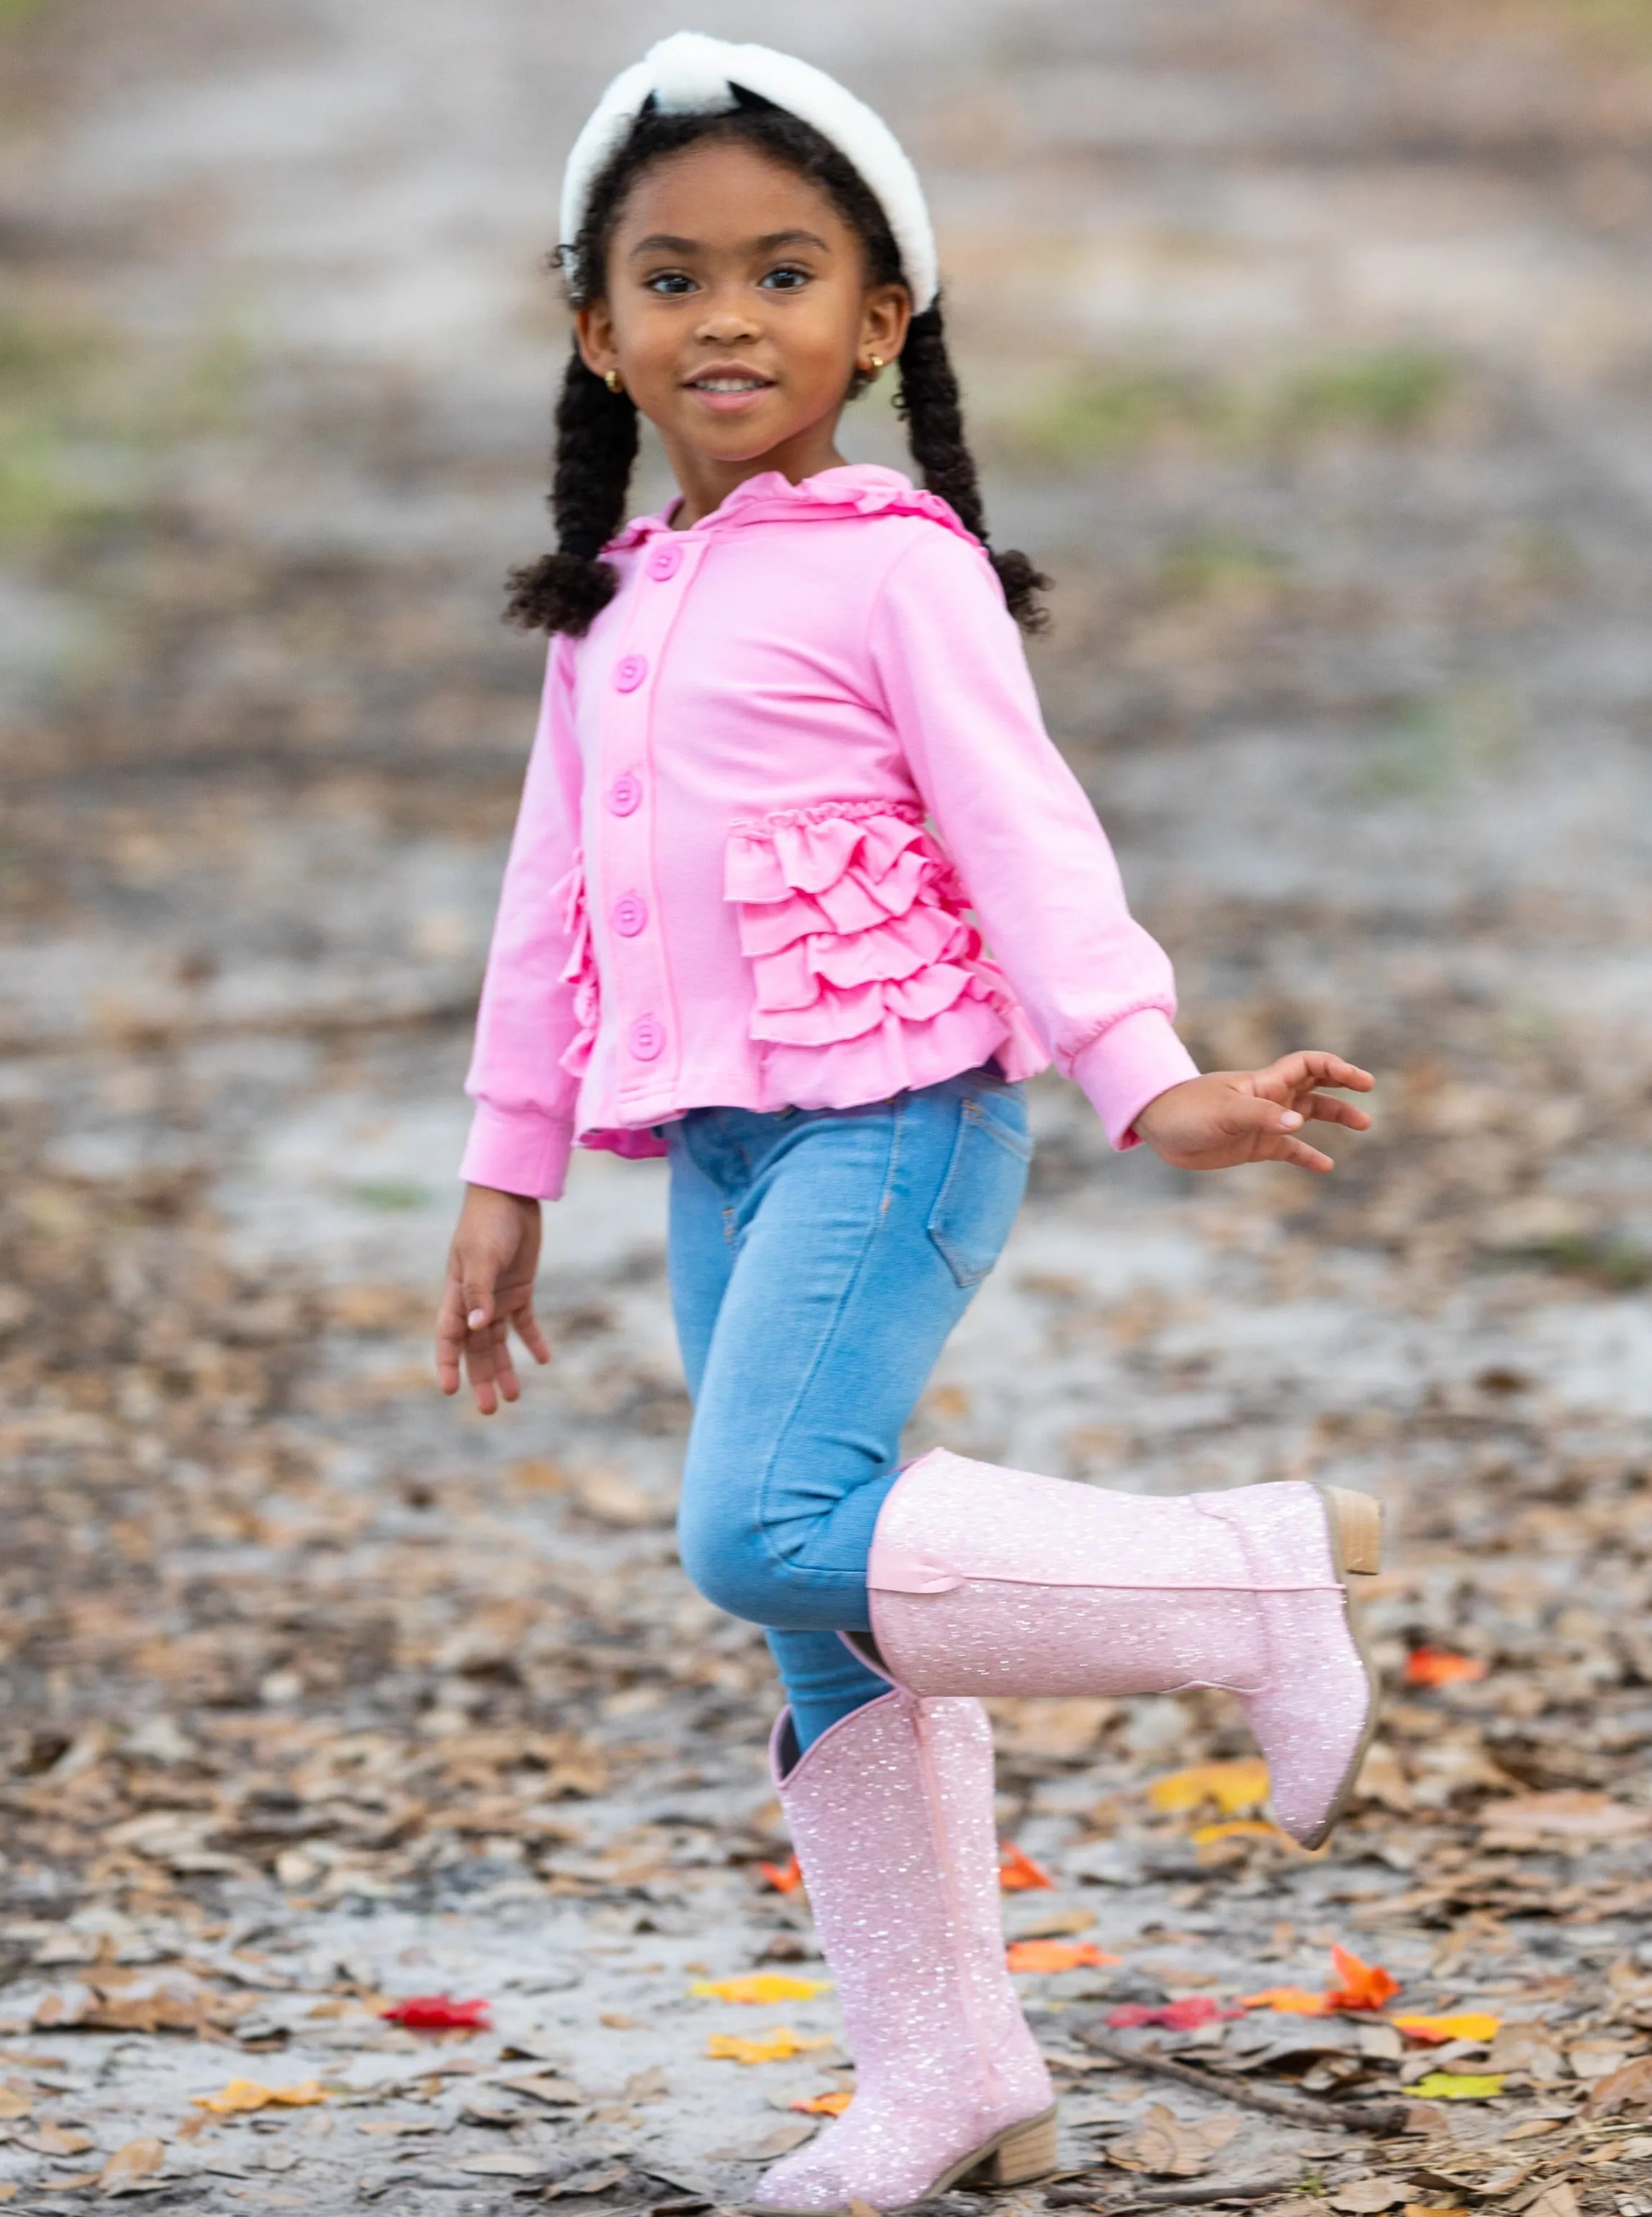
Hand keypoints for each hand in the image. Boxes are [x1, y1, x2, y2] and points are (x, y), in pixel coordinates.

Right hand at [436, 1184, 550, 1413]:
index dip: (448, 1364)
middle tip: (488, 1410)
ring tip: (513, 1397)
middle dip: (480, 1378)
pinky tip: (544, 1359)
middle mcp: (474, 1301)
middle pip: (475, 1349)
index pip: (448, 1337)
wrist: (511, 1195)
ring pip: (499, 1342)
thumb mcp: (482, 1256)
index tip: (450, 1390)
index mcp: (457, 1294)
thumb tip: (476, 1327)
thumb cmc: (488, 1223)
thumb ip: (479, 1292)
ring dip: (505, 1368)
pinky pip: (525, 1322)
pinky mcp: (520, 1289)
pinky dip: (533, 1340)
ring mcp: (497, 1297)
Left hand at [1134, 1051, 1373, 1173]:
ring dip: (1334, 1116)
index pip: (1308, 1066)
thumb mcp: (1225, 1112)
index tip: (1359, 1080)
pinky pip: (1290, 1149)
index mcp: (1265, 1083)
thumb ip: (1262, 1116)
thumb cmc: (1188, 1110)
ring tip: (1362, 1124)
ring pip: (1308, 1115)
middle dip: (1342, 1085)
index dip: (1335, 1067)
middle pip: (1315, 1085)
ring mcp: (1264, 1121)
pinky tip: (1326, 1166)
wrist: (1159, 1128)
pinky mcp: (1255, 1145)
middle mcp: (1270, 1099)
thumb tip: (1298, 1124)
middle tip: (1368, 1091)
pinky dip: (1308, 1155)